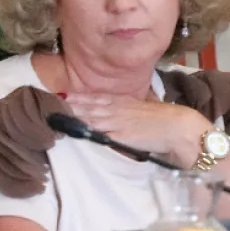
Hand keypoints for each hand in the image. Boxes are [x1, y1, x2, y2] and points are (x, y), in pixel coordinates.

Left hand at [66, 93, 210, 165]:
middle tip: (51, 102)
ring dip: (74, 115)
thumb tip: (118, 115)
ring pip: (90, 117)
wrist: (177, 128)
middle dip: (71, 104)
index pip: (96, 97)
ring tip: (57, 114)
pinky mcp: (119, 135)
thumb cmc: (163, 121)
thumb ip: (128, 111)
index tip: (63, 95)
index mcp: (123, 101)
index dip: (79, 97)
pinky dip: (85, 130)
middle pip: (88, 106)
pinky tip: (74, 130)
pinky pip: (98, 133)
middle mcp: (117, 109)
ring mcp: (116, 122)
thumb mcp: (142, 110)